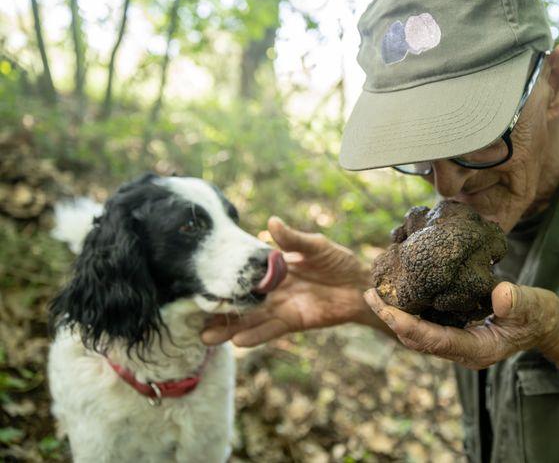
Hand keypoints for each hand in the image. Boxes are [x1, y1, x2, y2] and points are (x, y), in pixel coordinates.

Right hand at [202, 216, 372, 346]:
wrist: (362, 286)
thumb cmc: (340, 261)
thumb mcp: (316, 246)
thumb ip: (293, 239)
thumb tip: (270, 222)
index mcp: (275, 268)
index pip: (245, 274)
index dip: (225, 279)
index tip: (201, 283)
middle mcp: (273, 290)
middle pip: (241, 301)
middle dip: (219, 311)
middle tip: (192, 318)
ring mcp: (282, 307)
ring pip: (250, 319)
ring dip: (229, 329)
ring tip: (206, 337)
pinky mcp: (294, 322)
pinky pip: (271, 330)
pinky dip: (256, 335)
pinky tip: (237, 341)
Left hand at [363, 282, 558, 368]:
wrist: (544, 324)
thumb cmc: (539, 314)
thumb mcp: (533, 305)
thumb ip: (517, 302)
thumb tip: (500, 295)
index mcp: (477, 350)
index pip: (433, 340)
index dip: (407, 325)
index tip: (385, 309)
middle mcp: (462, 351)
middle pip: (417, 340)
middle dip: (391, 319)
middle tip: (369, 294)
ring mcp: (457, 344)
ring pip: (417, 334)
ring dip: (395, 315)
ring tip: (375, 292)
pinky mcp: (456, 333)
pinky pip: (425, 325)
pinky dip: (409, 310)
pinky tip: (399, 292)